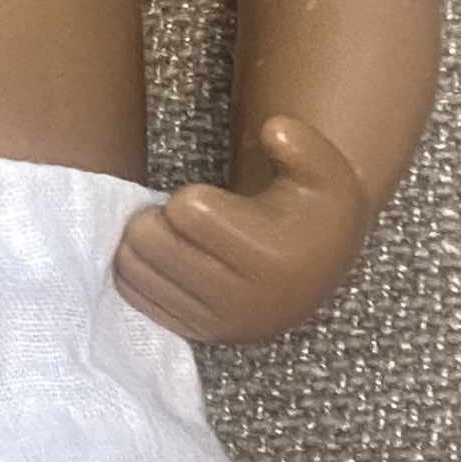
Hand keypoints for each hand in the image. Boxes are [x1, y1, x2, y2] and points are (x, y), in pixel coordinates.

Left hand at [112, 114, 370, 346]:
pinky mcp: (195, 333)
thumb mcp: (326, 171)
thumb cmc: (315, 211)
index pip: (189, 212)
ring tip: (171, 233)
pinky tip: (163, 256)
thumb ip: (303, 143)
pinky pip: (134, 297)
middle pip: (153, 242)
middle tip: (180, 214)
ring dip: (142, 241)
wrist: (319, 270)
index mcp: (272, 256)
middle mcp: (243, 298)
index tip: (206, 197)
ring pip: (136, 269)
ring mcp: (216, 322)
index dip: (189, 194)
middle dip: (158, 216)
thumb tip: (272, 128)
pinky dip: (136, 269)